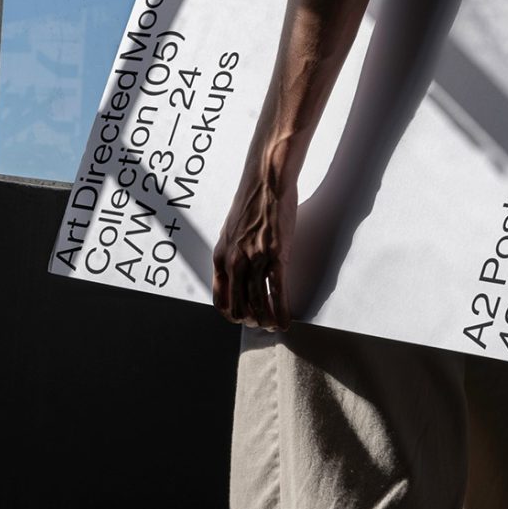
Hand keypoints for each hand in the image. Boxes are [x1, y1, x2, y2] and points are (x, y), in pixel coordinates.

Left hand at [211, 166, 296, 331]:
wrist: (266, 181)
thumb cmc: (251, 203)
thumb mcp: (231, 231)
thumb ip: (232, 253)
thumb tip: (237, 270)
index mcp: (221, 257)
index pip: (221, 299)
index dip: (231, 314)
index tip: (242, 318)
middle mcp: (235, 262)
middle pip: (240, 306)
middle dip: (251, 320)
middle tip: (261, 325)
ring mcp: (255, 260)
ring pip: (259, 303)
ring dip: (267, 320)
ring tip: (274, 326)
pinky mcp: (276, 256)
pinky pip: (277, 293)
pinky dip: (282, 312)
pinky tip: (286, 321)